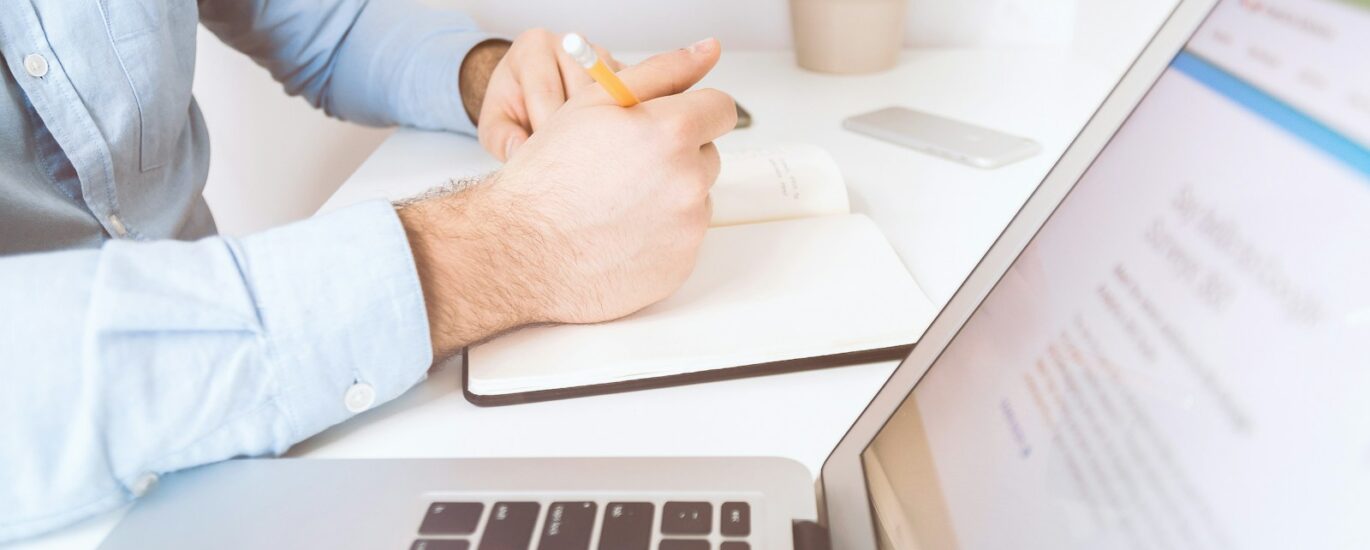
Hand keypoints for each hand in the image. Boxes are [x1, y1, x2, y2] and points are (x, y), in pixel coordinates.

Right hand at [401, 38, 734, 357]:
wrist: (521, 251)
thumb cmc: (548, 176)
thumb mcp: (595, 102)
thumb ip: (662, 71)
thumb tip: (708, 50)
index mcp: (672, 132)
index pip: (720, 109)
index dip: (692, 112)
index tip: (669, 123)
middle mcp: (689, 180)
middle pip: (708, 155)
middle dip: (676, 155)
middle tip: (624, 166)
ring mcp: (687, 228)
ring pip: (696, 198)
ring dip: (669, 195)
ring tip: (616, 203)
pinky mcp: (681, 265)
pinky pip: (684, 238)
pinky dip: (660, 234)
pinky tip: (619, 233)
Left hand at [462, 29, 625, 162]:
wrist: (531, 93)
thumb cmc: (513, 107)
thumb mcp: (494, 124)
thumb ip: (501, 138)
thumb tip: (518, 152)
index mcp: (533, 47)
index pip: (546, 91)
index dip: (547, 132)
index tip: (546, 162)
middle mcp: (570, 43)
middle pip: (583, 93)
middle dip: (576, 133)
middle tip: (570, 165)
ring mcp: (601, 55)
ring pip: (611, 97)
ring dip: (602, 130)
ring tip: (589, 157)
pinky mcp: (625, 71)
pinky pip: (631, 99)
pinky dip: (622, 124)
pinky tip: (608, 146)